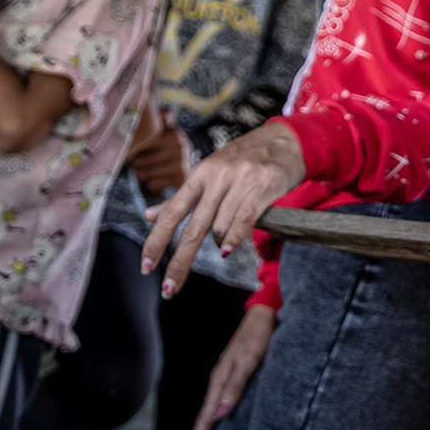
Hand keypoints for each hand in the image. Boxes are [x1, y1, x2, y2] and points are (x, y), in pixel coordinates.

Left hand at [130, 105, 188, 191]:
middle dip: (136, 162)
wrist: (192, 164)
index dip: (137, 147)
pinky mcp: (180, 179)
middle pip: (141, 161)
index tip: (134, 148)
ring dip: (140, 173)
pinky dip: (150, 183)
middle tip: (138, 161)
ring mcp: (180, 165)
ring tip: (143, 169)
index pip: (145, 143)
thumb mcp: (167, 128)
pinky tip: (154, 178)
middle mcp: (179, 148)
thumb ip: (162, 115)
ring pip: (144, 174)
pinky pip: (153, 184)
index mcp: (173, 134)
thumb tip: (158, 100)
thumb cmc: (170, 144)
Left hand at [142, 119, 305, 294]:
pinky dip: (234, 239)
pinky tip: (227, 250)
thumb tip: (149, 216)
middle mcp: (216, 178)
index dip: (156, 241)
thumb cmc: (243, 159)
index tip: (146, 267)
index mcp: (199, 175)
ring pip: (219, 226)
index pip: (171, 213)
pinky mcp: (263, 187)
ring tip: (225, 242)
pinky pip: (244, 219)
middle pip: (193, 228)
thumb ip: (181, 197)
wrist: (284, 140)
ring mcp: (240, 181)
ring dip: (218, 243)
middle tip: (170, 289)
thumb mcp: (208, 173)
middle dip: (179, 262)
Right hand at [176, 304, 275, 429]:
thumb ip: (235, 386)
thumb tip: (218, 415)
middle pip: (202, 423)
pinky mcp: (234, 379)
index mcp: (219, 382)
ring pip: (209, 416)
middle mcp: (219, 384)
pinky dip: (213, 423)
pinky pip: (219, 407)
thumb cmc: (260, 336)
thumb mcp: (249, 360)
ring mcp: (225, 381)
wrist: (266, 313)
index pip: (204, 422)